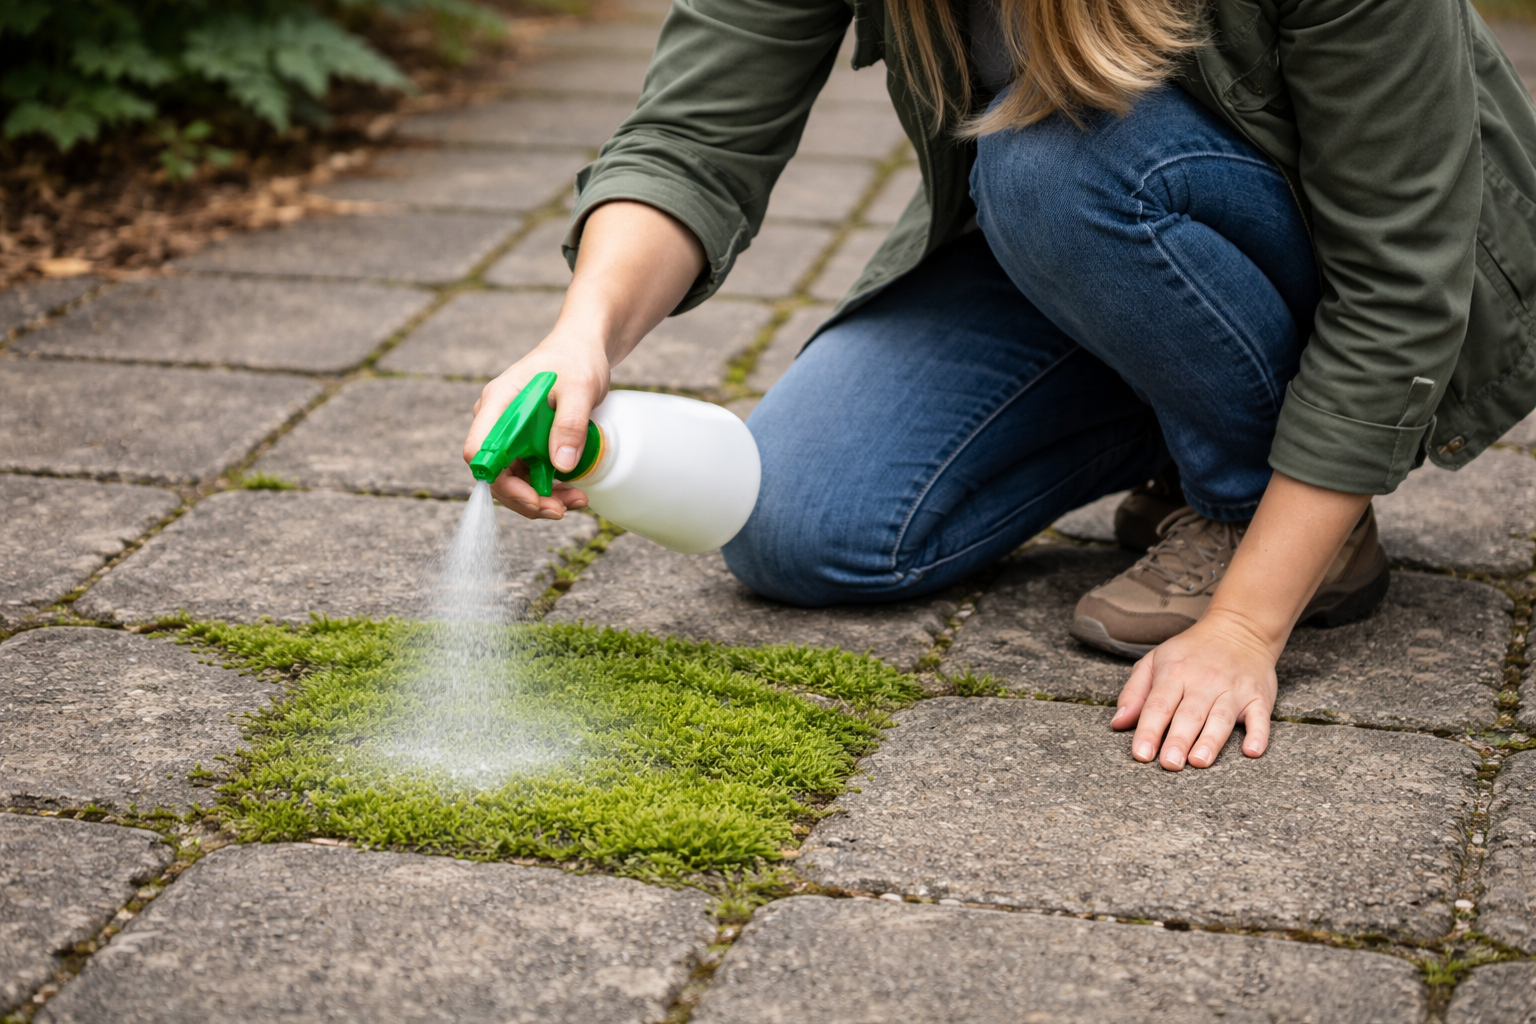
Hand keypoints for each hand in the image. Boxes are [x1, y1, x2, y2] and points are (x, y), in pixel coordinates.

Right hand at [462, 330, 608, 520]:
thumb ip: (570, 424)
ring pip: (512, 479)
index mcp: (497, 403)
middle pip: (495, 473)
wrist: (582, 349)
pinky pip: (527, 473)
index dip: (499, 479)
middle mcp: (496, 421)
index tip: (532, 496)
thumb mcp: (580, 388)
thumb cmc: (576, 360)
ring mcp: (508, 433)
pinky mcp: (523, 442)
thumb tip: (561, 466)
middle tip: (560, 511)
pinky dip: (547, 488)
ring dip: (540, 498)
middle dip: (525, 498)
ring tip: (577, 501)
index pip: (480, 450)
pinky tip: (573, 492)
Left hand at [1110, 610, 1277, 769]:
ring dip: (1211, 740)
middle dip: (1178, 740)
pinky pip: (1261, 717)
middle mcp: (1204, 682)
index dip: (1148, 730)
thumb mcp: (1155, 661)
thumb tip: (1118, 723)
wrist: (1239, 629)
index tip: (1141, 754)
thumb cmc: (1190, 653)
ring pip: (1221, 717)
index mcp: (1175, 673)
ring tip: (1199, 761)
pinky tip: (1252, 751)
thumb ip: (1135, 692)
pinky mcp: (1259, 697)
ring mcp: (1233, 690)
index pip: (1158, 705)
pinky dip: (1259, 734)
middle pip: (1189, 714)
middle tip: (1169, 765)